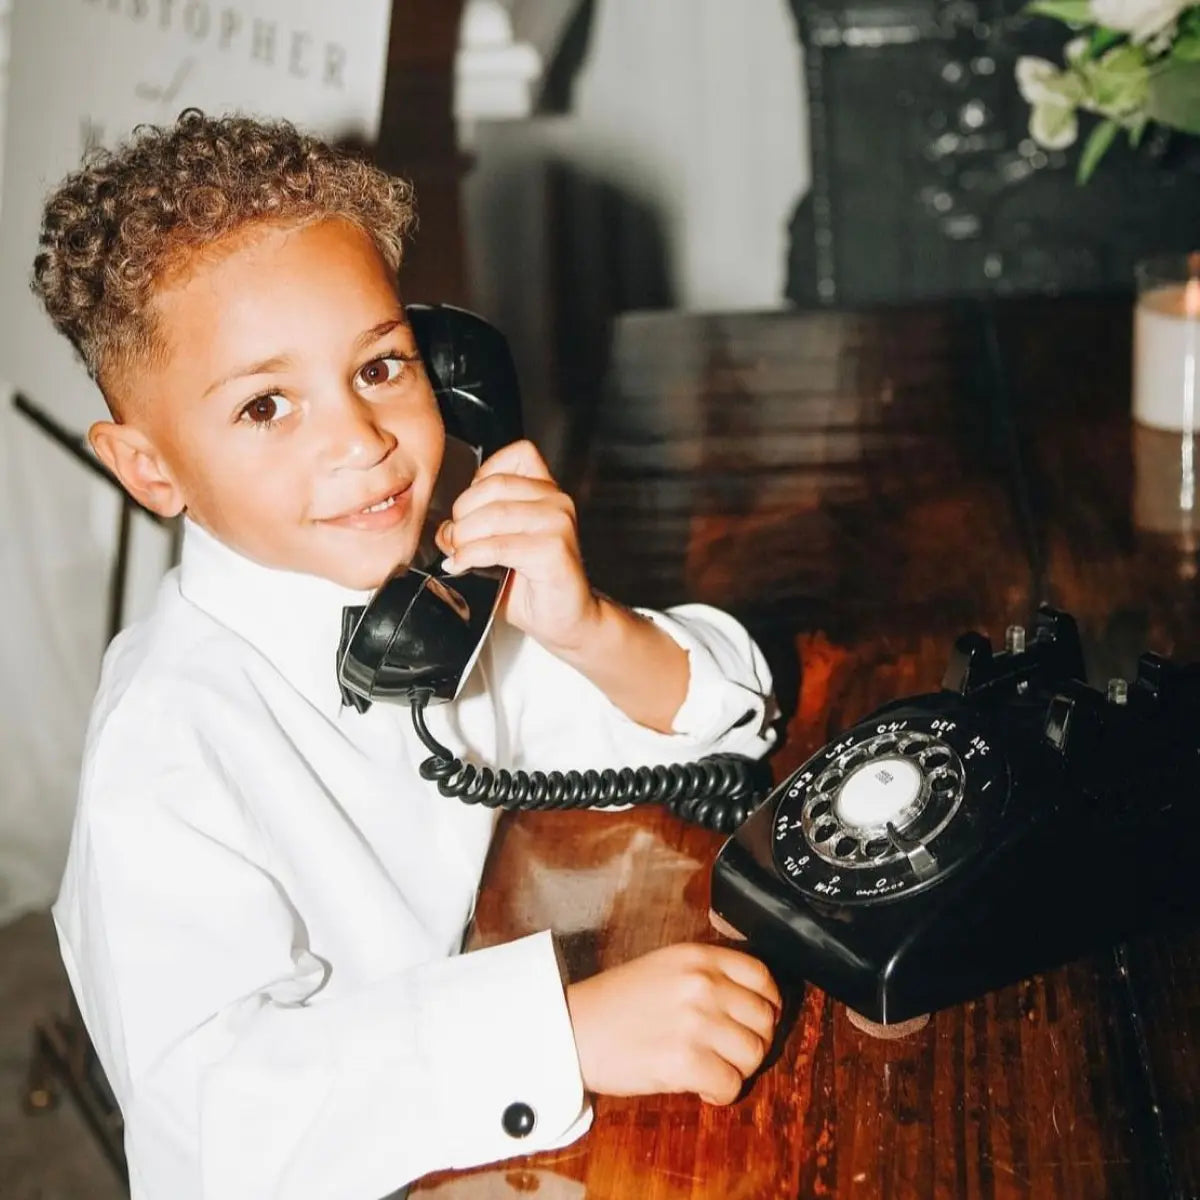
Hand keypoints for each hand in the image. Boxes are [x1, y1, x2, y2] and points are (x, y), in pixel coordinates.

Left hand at [436, 440, 599, 653]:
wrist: (567, 620)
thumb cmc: (535, 585)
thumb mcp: (500, 547)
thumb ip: (477, 528)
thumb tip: (444, 529)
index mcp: (546, 492)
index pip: (516, 455)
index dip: (482, 478)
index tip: (469, 509)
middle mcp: (557, 501)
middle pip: (495, 485)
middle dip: (464, 513)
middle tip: (456, 540)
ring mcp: (558, 523)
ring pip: (494, 514)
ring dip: (466, 538)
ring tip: (459, 555)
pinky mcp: (554, 550)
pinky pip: (500, 545)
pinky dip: (473, 556)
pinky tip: (465, 566)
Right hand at [565, 943, 781, 1104]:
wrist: (573, 1028)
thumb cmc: (615, 1003)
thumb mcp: (665, 967)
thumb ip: (706, 976)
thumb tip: (751, 1003)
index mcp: (698, 957)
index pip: (762, 976)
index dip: (768, 1003)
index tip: (758, 1019)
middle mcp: (703, 984)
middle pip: (763, 1020)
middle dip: (754, 1042)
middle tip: (730, 1053)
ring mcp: (696, 1022)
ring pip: (753, 1054)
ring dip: (737, 1070)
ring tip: (712, 1070)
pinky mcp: (686, 1061)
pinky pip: (731, 1085)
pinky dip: (720, 1094)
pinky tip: (699, 1087)